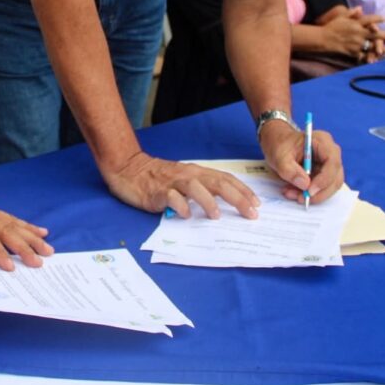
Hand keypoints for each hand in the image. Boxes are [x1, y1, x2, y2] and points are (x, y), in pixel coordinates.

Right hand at [101, 151, 259, 219]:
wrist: (127, 168)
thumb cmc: (157, 177)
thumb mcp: (182, 180)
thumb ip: (200, 189)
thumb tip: (223, 205)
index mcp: (196, 172)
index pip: (225, 179)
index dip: (243, 190)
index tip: (257, 204)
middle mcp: (187, 175)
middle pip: (217, 183)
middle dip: (237, 198)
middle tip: (251, 214)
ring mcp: (172, 182)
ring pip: (195, 187)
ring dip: (208, 201)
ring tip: (217, 216)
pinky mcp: (156, 191)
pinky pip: (170, 197)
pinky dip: (180, 206)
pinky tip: (186, 215)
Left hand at [258, 121, 343, 204]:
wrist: (277, 141)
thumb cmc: (280, 144)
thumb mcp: (279, 156)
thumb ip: (290, 170)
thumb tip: (305, 185)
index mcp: (323, 141)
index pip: (332, 163)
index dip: (324, 179)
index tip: (309, 191)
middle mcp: (330, 153)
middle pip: (335, 177)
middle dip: (319, 192)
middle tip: (300, 198)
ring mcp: (329, 164)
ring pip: (330, 186)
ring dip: (313, 195)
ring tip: (292, 194)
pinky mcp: (324, 173)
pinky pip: (322, 188)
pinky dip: (309, 193)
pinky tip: (293, 192)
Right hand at [317, 7, 384, 60]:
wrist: (323, 38)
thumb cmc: (331, 27)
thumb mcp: (341, 17)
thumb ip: (351, 12)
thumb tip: (360, 7)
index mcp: (356, 23)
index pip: (370, 19)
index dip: (378, 18)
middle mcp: (358, 33)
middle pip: (375, 34)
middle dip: (384, 35)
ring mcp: (356, 43)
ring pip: (371, 46)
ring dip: (379, 48)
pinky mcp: (353, 52)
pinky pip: (363, 55)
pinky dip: (367, 57)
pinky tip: (373, 59)